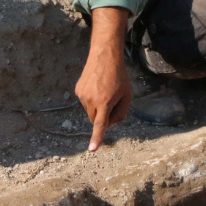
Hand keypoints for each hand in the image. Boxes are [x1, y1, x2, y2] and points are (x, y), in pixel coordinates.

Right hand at [75, 7, 132, 150]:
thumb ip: (121, 113)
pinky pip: (85, 102)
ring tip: (105, 91)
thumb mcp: (127, 95)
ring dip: (97, 108)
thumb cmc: (119, 77)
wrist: (105, 56)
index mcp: (104, 102)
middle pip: (95, 120)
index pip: (100, 125)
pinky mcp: (78, 90)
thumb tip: (109, 124)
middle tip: (113, 102)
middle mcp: (91, 100)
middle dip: (103, 117)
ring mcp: (82, 95)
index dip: (96, 138)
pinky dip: (92, 100)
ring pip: (90, 112)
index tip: (92, 149)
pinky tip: (97, 87)